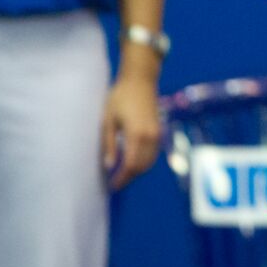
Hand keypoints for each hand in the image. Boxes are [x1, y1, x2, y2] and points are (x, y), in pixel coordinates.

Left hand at [102, 71, 162, 189]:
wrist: (140, 80)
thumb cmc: (119, 97)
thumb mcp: (108, 120)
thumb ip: (108, 144)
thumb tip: (109, 166)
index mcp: (136, 135)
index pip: (130, 165)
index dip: (121, 179)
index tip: (111, 186)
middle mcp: (150, 137)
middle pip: (141, 167)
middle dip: (129, 177)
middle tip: (115, 183)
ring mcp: (157, 134)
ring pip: (149, 162)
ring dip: (137, 171)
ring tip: (122, 174)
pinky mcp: (159, 131)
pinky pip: (153, 154)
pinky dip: (143, 162)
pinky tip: (132, 162)